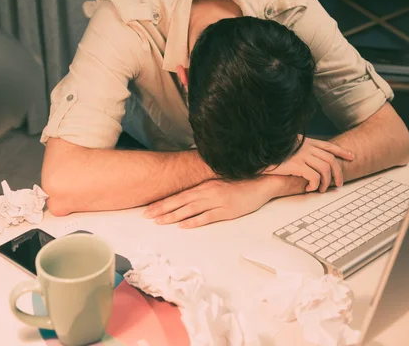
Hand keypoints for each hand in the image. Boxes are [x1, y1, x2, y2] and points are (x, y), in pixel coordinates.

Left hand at [143, 178, 271, 228]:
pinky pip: (207, 217)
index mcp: (205, 185)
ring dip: (174, 216)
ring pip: (190, 209)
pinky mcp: (227, 211)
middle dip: (162, 209)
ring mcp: (217, 201)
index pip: (179, 194)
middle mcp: (208, 192)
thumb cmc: (240, 183)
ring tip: (160, 222)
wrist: (261, 183)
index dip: (163, 202)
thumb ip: (203, 189)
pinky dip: (195, 221)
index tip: (149, 208)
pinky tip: (183, 226)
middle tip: (147, 216)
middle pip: (180, 201)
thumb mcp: (218, 183)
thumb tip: (187, 197)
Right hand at [264, 135, 354, 192]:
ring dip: (326, 182)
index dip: (342, 151)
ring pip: (325, 169)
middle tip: (339, 184)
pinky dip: (315, 184)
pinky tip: (309, 189)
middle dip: (338, 173)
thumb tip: (308, 161)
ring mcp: (301, 155)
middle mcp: (306, 147)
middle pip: (331, 159)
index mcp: (305, 142)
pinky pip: (313, 176)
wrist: (257, 155)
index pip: (328, 145)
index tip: (351, 156)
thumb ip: (298, 151)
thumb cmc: (270, 155)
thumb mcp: (287, 148)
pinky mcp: (296, 165)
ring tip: (321, 190)